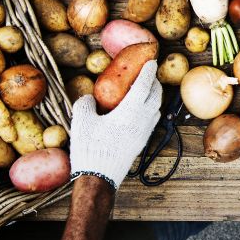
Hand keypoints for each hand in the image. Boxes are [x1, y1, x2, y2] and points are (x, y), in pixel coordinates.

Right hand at [69, 61, 161, 189]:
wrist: (99, 177)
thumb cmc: (90, 148)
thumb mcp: (81, 122)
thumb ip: (85, 105)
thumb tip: (89, 97)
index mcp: (130, 111)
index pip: (144, 85)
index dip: (148, 71)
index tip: (151, 61)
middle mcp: (142, 120)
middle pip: (155, 95)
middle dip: (154, 82)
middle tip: (147, 74)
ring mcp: (144, 132)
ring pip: (157, 108)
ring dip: (154, 96)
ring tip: (145, 90)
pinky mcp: (142, 142)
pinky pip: (153, 120)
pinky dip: (151, 109)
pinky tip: (141, 111)